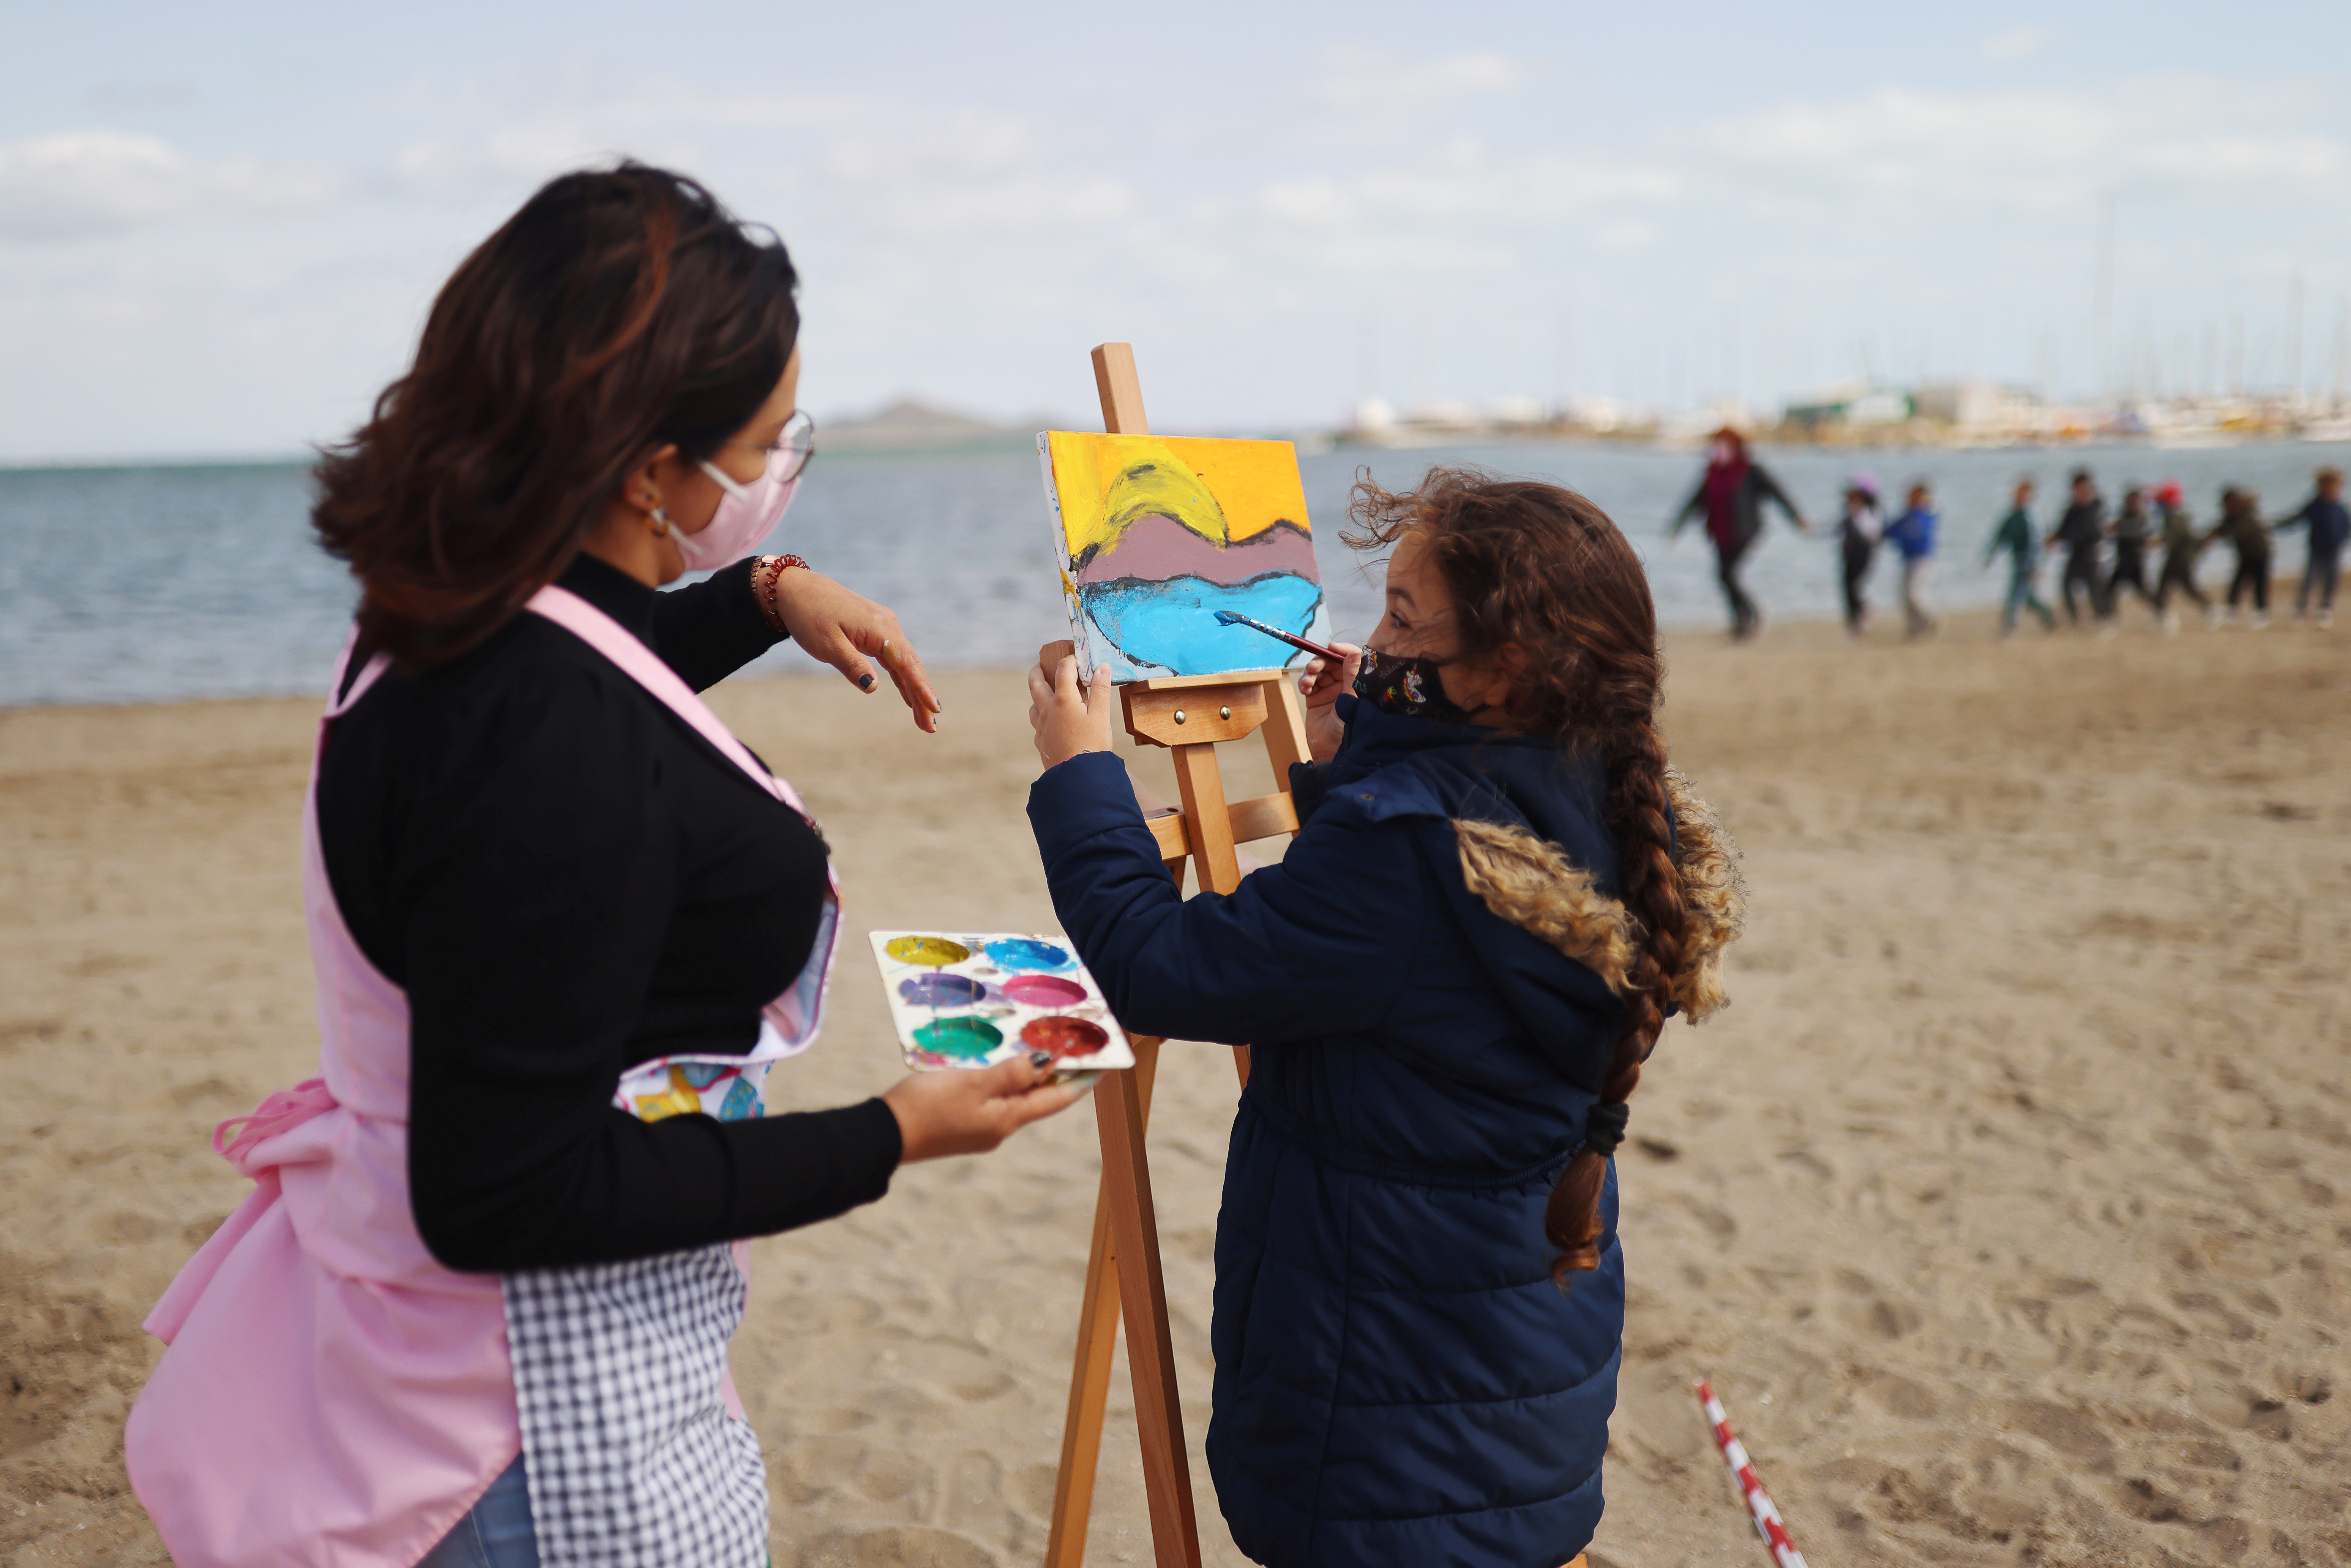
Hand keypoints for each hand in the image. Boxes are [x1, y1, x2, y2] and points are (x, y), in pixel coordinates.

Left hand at [769, 569, 942, 732]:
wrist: (797, 589)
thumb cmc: (809, 616)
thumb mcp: (827, 645)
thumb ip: (852, 666)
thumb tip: (873, 687)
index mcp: (879, 628)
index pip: (906, 663)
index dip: (921, 688)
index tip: (934, 709)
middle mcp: (888, 624)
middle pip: (911, 665)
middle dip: (922, 696)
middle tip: (929, 727)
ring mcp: (883, 625)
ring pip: (904, 662)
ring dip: (913, 689)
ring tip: (922, 717)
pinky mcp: (876, 629)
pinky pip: (894, 657)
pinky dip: (901, 676)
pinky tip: (907, 694)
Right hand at [882, 1053, 1089, 1161]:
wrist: (883, 1135)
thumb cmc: (927, 1107)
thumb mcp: (972, 1084)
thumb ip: (1010, 1074)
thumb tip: (1044, 1065)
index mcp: (1006, 1120)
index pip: (1054, 1100)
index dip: (1078, 1082)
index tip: (1100, 1066)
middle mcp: (998, 1128)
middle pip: (1035, 1099)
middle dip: (1052, 1075)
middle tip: (1069, 1048)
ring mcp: (978, 1128)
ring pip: (1011, 1097)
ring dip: (1025, 1075)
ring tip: (1034, 1048)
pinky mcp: (959, 1123)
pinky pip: (990, 1098)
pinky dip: (1000, 1080)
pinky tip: (993, 1063)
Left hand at [1026, 655, 1114, 770]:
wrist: (1077, 776)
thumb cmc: (1092, 744)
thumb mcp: (1102, 715)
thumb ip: (1101, 690)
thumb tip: (1102, 668)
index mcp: (1063, 699)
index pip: (1063, 669)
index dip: (1071, 660)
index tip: (1078, 658)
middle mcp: (1047, 710)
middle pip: (1035, 683)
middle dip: (1037, 670)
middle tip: (1041, 665)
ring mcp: (1041, 726)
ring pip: (1033, 705)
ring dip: (1038, 695)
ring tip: (1047, 694)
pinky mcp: (1041, 742)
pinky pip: (1037, 724)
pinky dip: (1042, 717)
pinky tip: (1051, 722)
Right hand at [1296, 641, 1361, 763]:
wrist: (1332, 752)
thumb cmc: (1349, 728)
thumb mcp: (1352, 699)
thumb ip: (1352, 674)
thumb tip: (1354, 652)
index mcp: (1358, 682)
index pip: (1351, 658)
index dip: (1341, 650)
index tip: (1331, 647)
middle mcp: (1345, 684)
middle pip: (1331, 662)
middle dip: (1321, 661)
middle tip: (1313, 667)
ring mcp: (1330, 691)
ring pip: (1318, 670)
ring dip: (1311, 672)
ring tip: (1307, 682)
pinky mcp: (1315, 698)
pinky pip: (1309, 682)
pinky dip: (1305, 682)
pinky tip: (1305, 689)